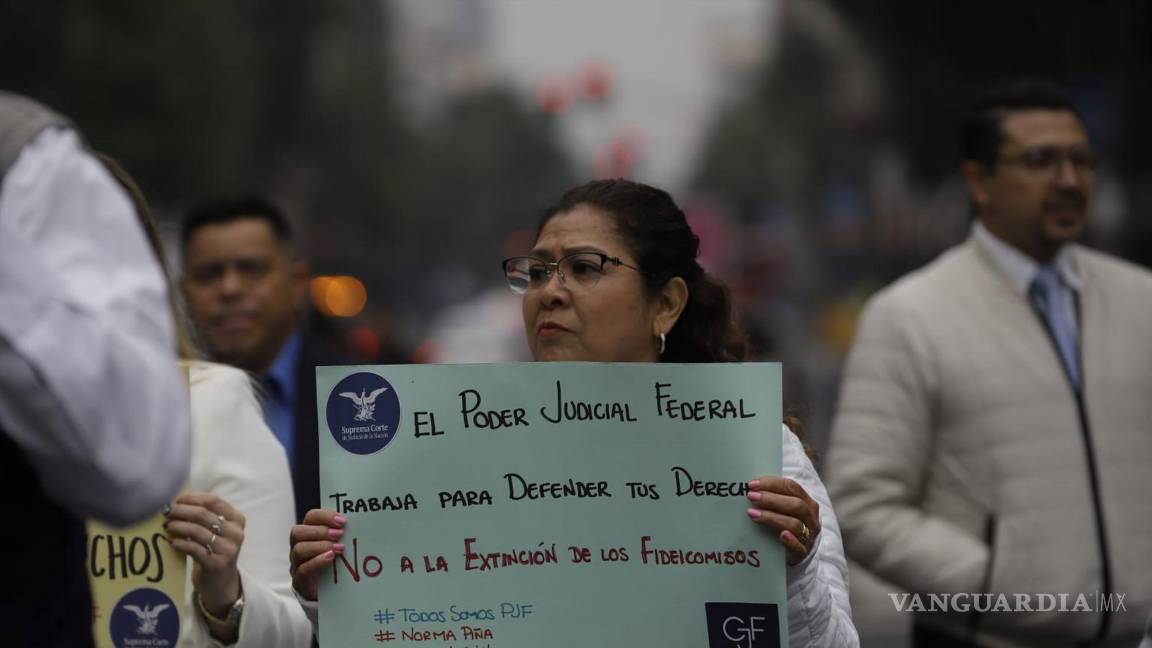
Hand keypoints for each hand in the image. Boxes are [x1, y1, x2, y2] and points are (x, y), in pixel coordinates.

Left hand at [164, 492, 245, 618]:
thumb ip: (204, 517)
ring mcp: (227, 549)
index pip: (213, 501)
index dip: (193, 498)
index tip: (178, 501)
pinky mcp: (216, 563)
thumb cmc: (215, 551)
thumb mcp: (217, 531)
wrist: (221, 582)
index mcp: (237, 520)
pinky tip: (171, 541)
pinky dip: (179, 543)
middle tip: (167, 513)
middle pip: (203, 514)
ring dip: (177, 526)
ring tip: (167, 526)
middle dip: (181, 511)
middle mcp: (235, 533)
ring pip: (196, 530)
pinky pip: (193, 548)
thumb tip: (177, 504)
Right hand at [289, 508, 345, 600]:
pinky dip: (318, 561)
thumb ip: (343, 535)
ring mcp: (297, 563)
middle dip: (321, 531)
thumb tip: (358, 525)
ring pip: (299, 549)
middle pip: (298, 532)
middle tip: (339, 534)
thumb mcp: (338, 546)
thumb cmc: (333, 564)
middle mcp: (299, 546)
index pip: (311, 517)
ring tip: (339, 548)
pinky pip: (304, 569)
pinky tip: (331, 558)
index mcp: (309, 533)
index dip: (325, 516)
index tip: (342, 521)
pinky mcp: (300, 580)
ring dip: (320, 546)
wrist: (327, 592)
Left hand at [745, 477, 820, 565]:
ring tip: (753, 514)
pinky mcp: (803, 552)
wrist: (796, 551)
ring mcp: (809, 535)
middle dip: (771, 499)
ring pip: (795, 524)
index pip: (792, 487)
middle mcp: (810, 517)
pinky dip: (791, 541)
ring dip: (772, 517)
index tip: (752, 484)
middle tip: (751, 497)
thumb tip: (750, 489)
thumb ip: (772, 498)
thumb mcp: (783, 509)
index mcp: (806, 501)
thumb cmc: (785, 524)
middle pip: (795, 504)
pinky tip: (782, 536)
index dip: (772, 484)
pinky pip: (799, 547)